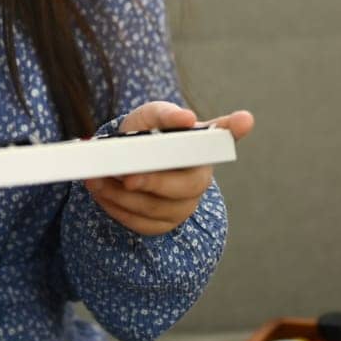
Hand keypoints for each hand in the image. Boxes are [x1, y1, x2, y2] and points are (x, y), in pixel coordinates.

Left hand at [81, 101, 254, 236]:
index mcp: (201, 148)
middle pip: (185, 188)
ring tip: (97, 179)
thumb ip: (166, 115)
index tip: (243, 119)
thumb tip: (187, 118)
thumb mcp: (151, 116)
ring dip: (123, 196)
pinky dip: (116, 208)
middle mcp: (199, 179)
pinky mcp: (161, 224)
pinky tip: (100, 192)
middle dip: (153, 182)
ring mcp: (183, 206)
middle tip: (127, 176)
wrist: (126, 158)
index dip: (233, 129)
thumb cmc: (146, 133)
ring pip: (156, 208)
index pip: (223, 138)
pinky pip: (140, 223)